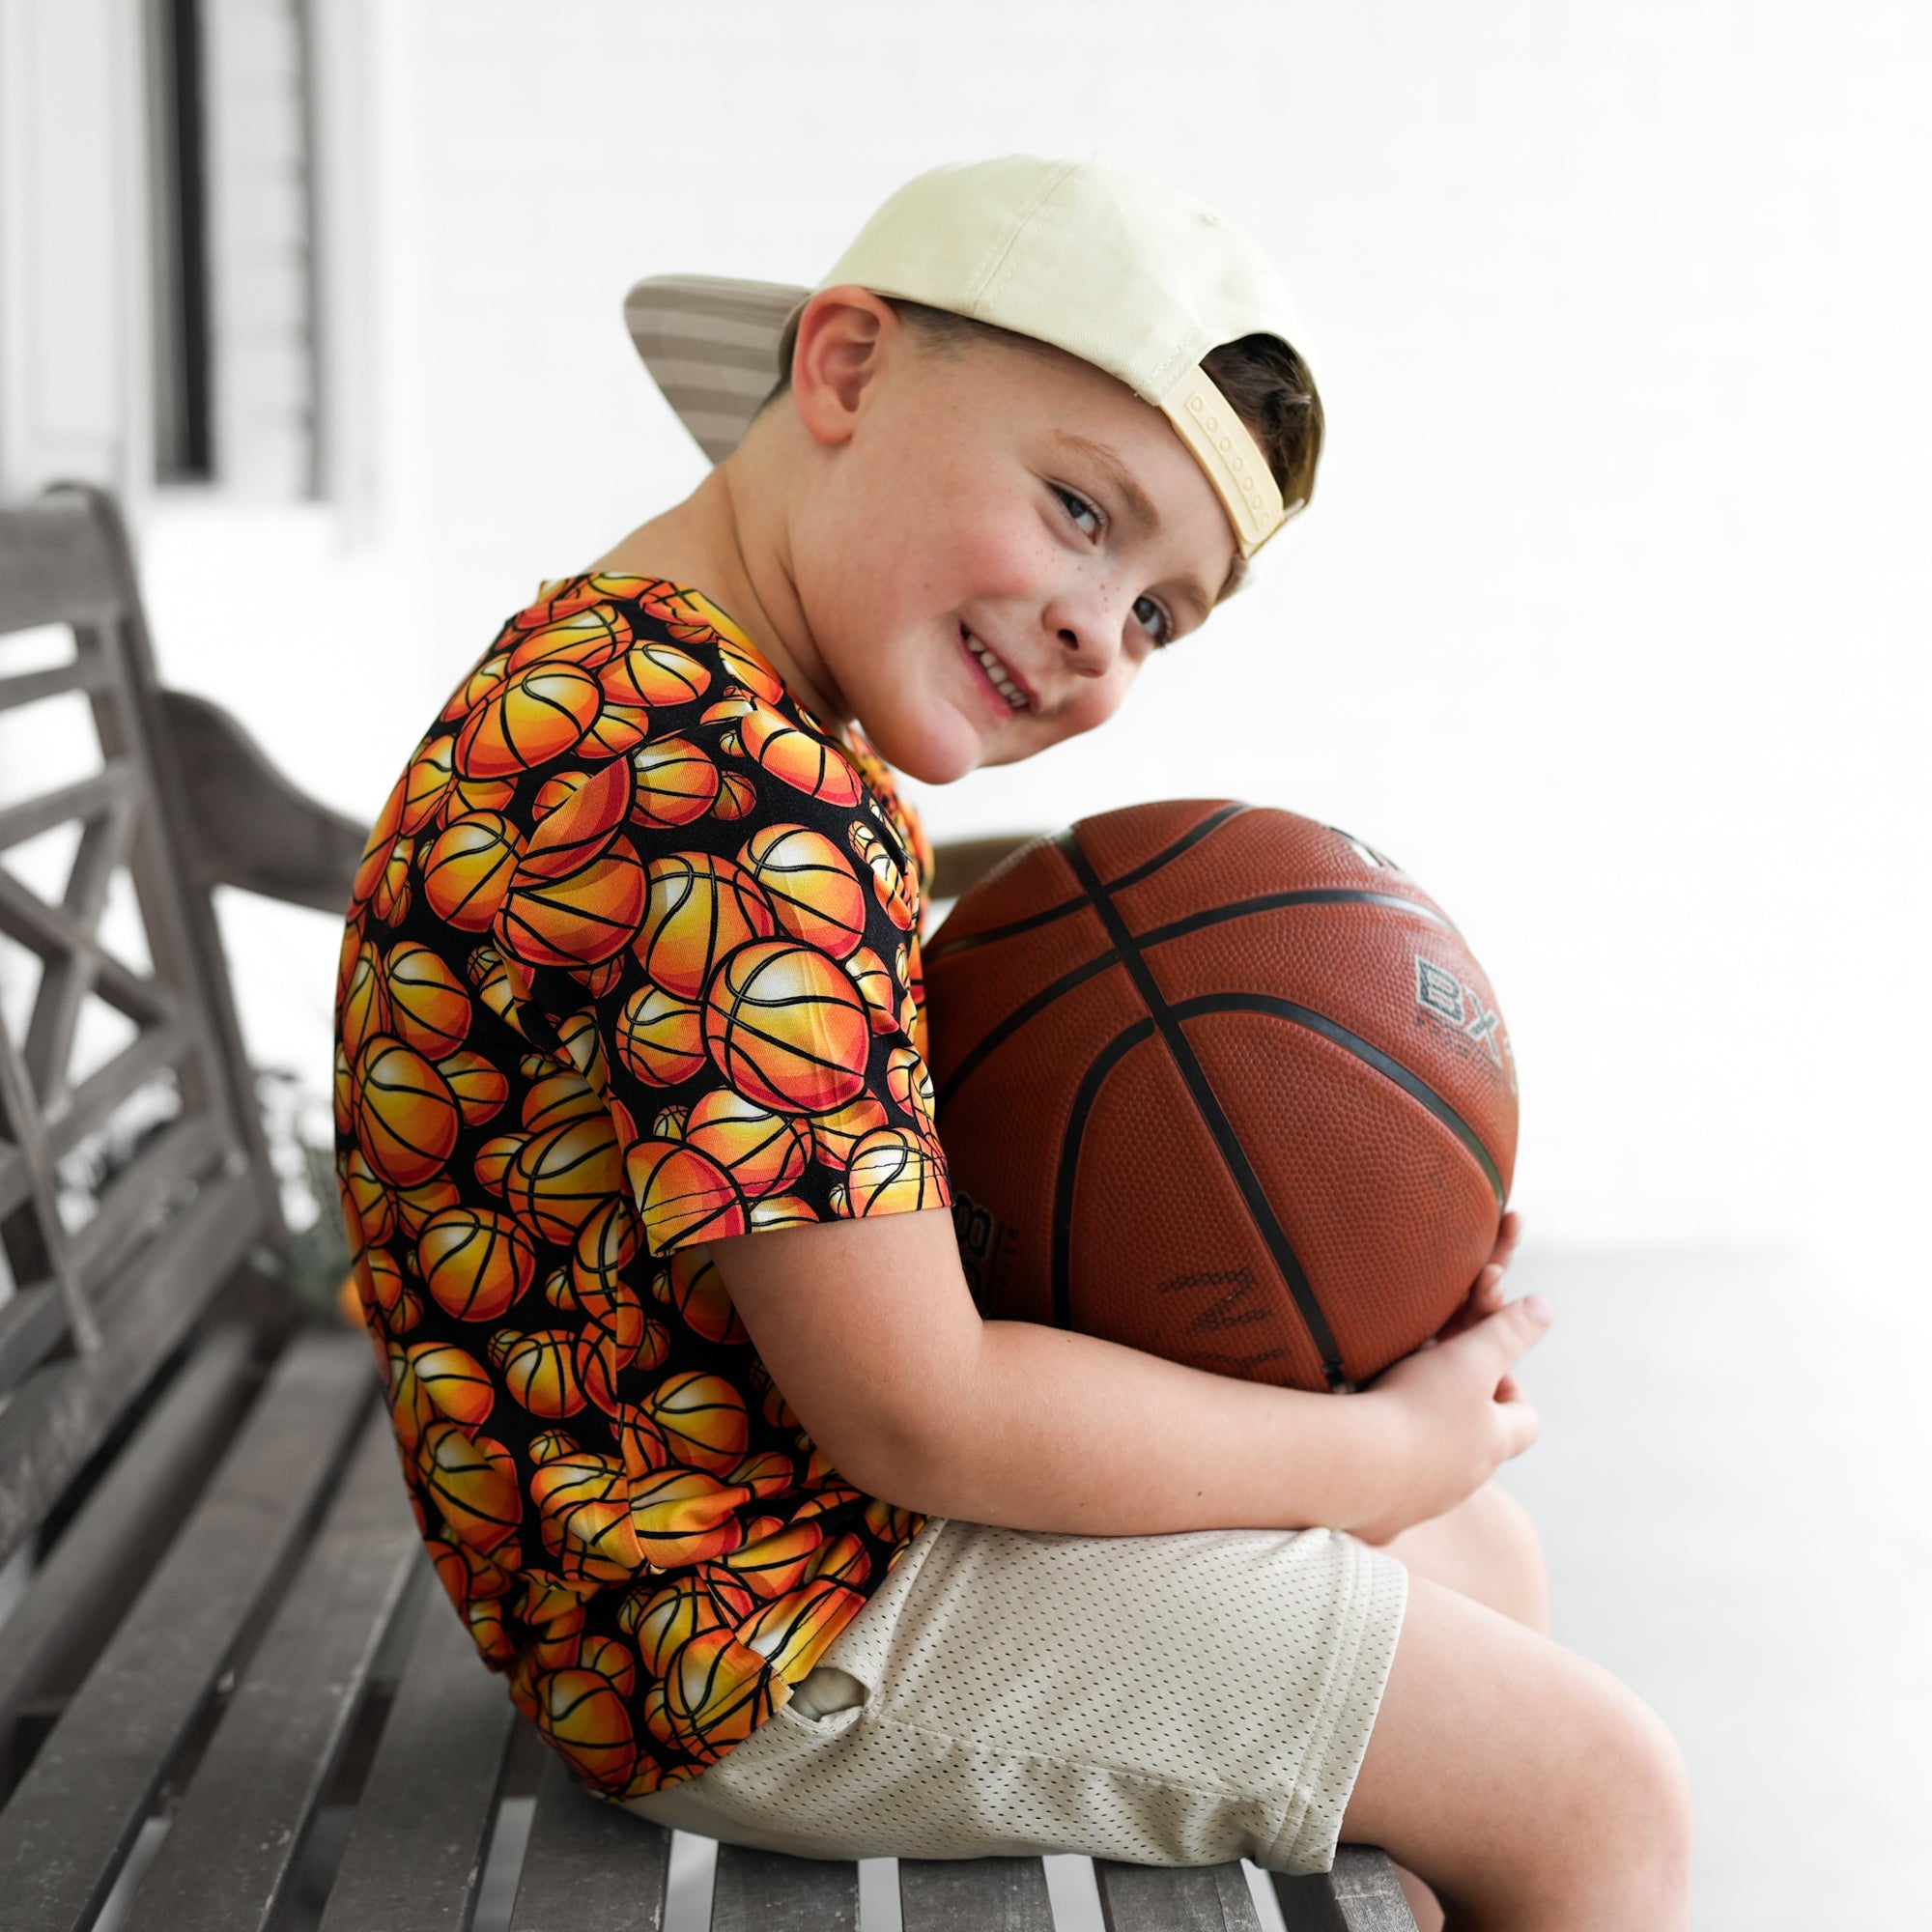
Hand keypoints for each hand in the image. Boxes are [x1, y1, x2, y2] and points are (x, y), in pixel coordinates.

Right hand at [1345, 1219, 1547, 1543]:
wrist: (1351, 1466)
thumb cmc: (1416, 1408)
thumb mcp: (1470, 1358)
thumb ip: (1507, 1331)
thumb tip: (1543, 1307)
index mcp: (1492, 1443)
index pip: (1525, 1419)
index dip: (1510, 1387)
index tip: (1478, 1364)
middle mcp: (1465, 1479)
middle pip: (1476, 1442)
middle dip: (1457, 1406)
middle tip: (1425, 1373)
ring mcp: (1423, 1501)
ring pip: (1432, 1465)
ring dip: (1420, 1435)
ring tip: (1387, 1401)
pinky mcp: (1383, 1514)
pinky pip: (1387, 1488)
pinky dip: (1380, 1462)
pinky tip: (1357, 1439)